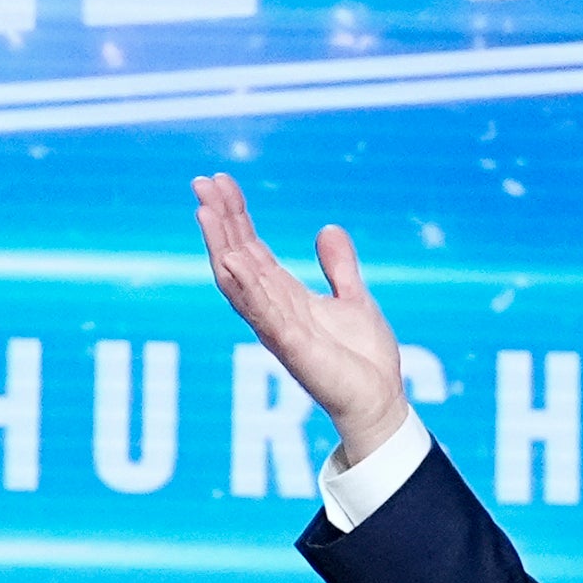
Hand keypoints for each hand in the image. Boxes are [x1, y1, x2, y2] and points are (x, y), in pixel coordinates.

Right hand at [192, 173, 411, 466]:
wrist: (381, 401)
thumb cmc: (364, 359)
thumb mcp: (354, 299)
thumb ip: (339, 267)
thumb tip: (328, 228)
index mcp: (285, 296)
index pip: (251, 248)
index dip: (235, 215)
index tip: (220, 181)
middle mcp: (273, 310)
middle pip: (237, 257)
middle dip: (220, 221)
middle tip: (201, 183)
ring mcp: (279, 330)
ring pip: (239, 282)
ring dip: (221, 247)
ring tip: (205, 212)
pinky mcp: (294, 349)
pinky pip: (265, 314)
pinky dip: (248, 287)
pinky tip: (233, 260)